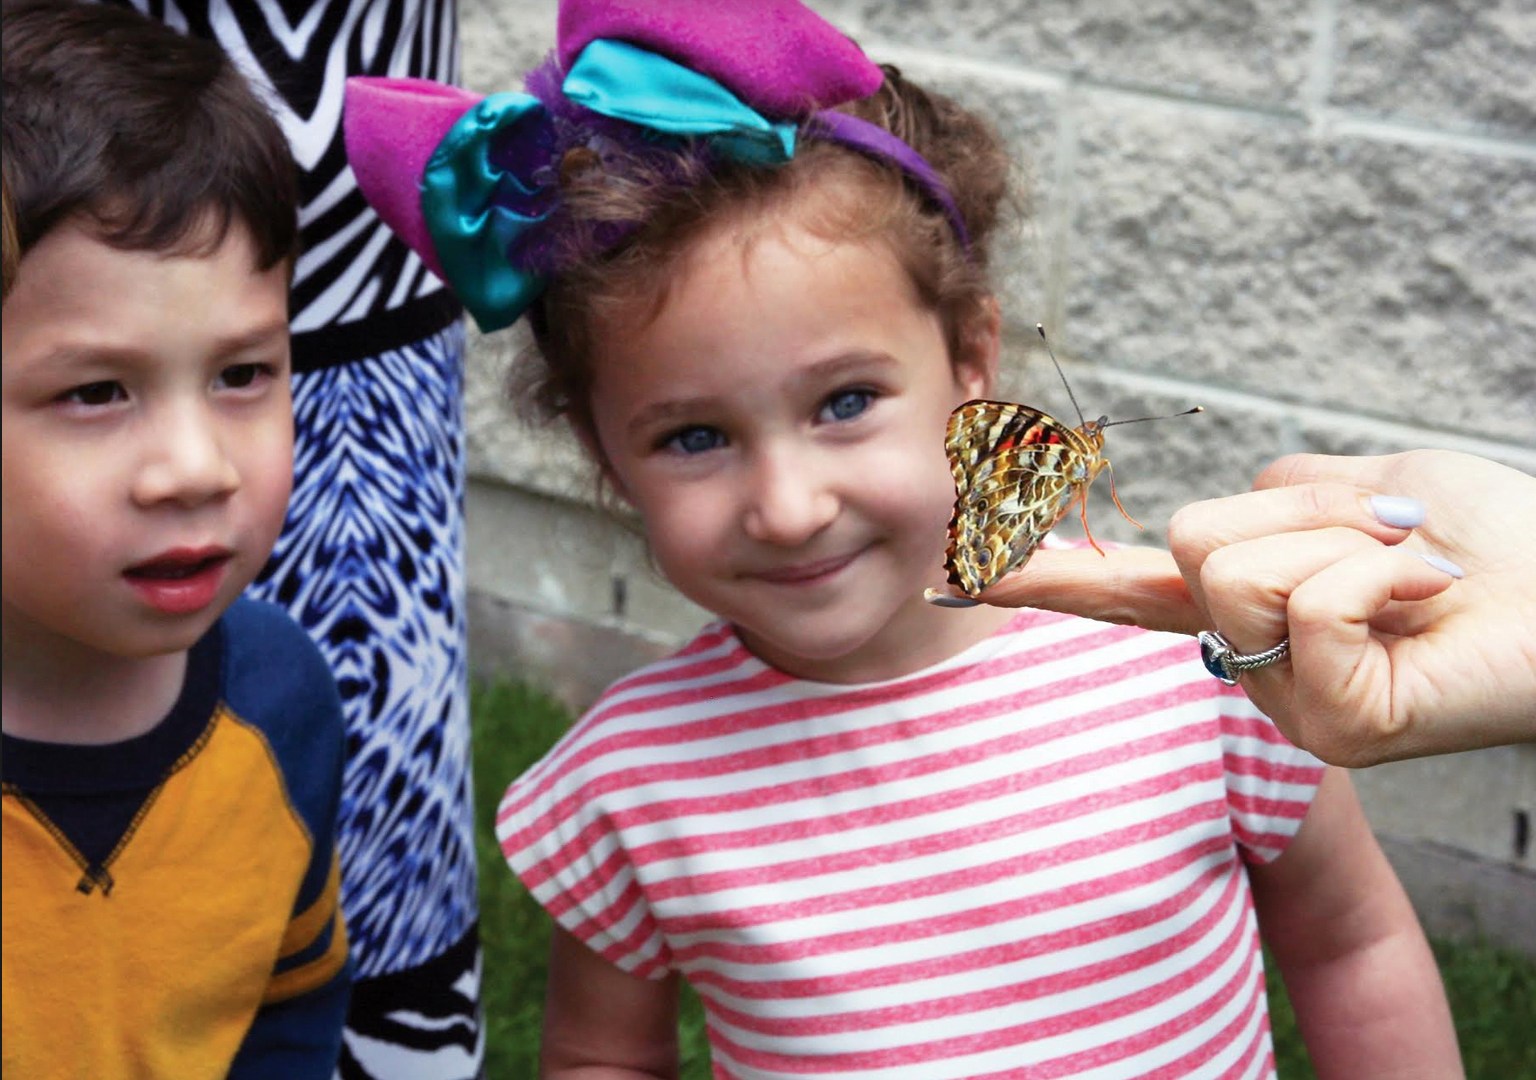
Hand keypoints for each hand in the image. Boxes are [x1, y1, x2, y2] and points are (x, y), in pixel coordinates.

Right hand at [950, 450, 1535, 765]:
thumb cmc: (1487, 537)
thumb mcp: (1362, 484)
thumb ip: (1278, 497)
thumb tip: (1228, 526)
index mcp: (1242, 600)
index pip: (1117, 586)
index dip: (1037, 573)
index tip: (956, 569)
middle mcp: (1245, 659)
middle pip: (1189, 539)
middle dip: (1303, 513)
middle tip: (1391, 546)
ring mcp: (1282, 700)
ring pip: (1237, 568)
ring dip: (1349, 538)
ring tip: (1415, 573)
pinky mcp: (1330, 728)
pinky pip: (1308, 607)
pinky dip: (1382, 571)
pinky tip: (1429, 600)